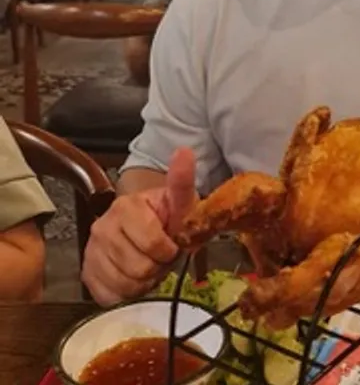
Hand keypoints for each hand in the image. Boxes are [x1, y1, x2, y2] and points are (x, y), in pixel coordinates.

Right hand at [81, 148, 197, 305]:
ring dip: (145, 281)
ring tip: (149, 263)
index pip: (154, 244)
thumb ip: (182, 181)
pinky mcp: (87, 273)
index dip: (170, 250)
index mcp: (126, 207)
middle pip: (140, 268)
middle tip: (161, 255)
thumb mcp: (179, 200)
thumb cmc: (165, 214)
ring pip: (126, 285)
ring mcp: (92, 252)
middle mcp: (103, 228)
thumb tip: (185, 150)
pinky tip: (134, 275)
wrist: (144, 223)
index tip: (172, 243)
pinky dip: (128, 292)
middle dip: (158, 266)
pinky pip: (112, 297)